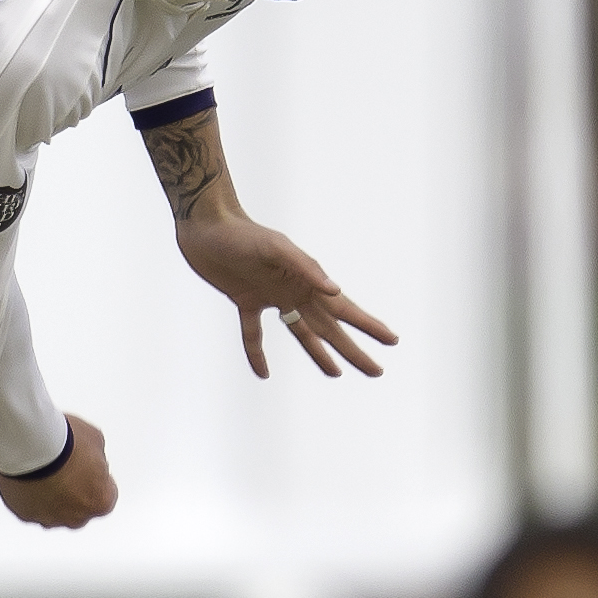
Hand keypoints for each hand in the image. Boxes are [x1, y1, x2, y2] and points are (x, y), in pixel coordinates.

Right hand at [0, 412, 117, 528]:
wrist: (28, 442)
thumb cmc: (64, 441)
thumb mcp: (94, 439)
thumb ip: (96, 457)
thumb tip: (90, 459)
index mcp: (101, 501)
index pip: (104, 495)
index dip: (95, 478)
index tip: (87, 466)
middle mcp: (77, 517)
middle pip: (79, 508)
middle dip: (73, 491)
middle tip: (64, 468)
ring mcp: (49, 519)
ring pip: (53, 511)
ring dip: (50, 495)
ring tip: (43, 470)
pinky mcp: (24, 515)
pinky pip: (30, 507)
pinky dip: (29, 495)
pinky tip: (27, 475)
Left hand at [176, 211, 397, 380]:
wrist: (206, 224)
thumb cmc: (242, 233)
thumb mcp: (276, 247)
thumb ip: (306, 267)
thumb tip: (335, 289)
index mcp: (306, 280)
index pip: (344, 309)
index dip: (368, 326)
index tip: (392, 339)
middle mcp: (294, 291)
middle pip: (329, 328)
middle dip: (352, 350)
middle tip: (376, 371)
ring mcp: (271, 297)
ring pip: (301, 333)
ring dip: (318, 354)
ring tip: (336, 374)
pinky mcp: (245, 300)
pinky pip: (254, 334)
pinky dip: (257, 354)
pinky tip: (263, 373)